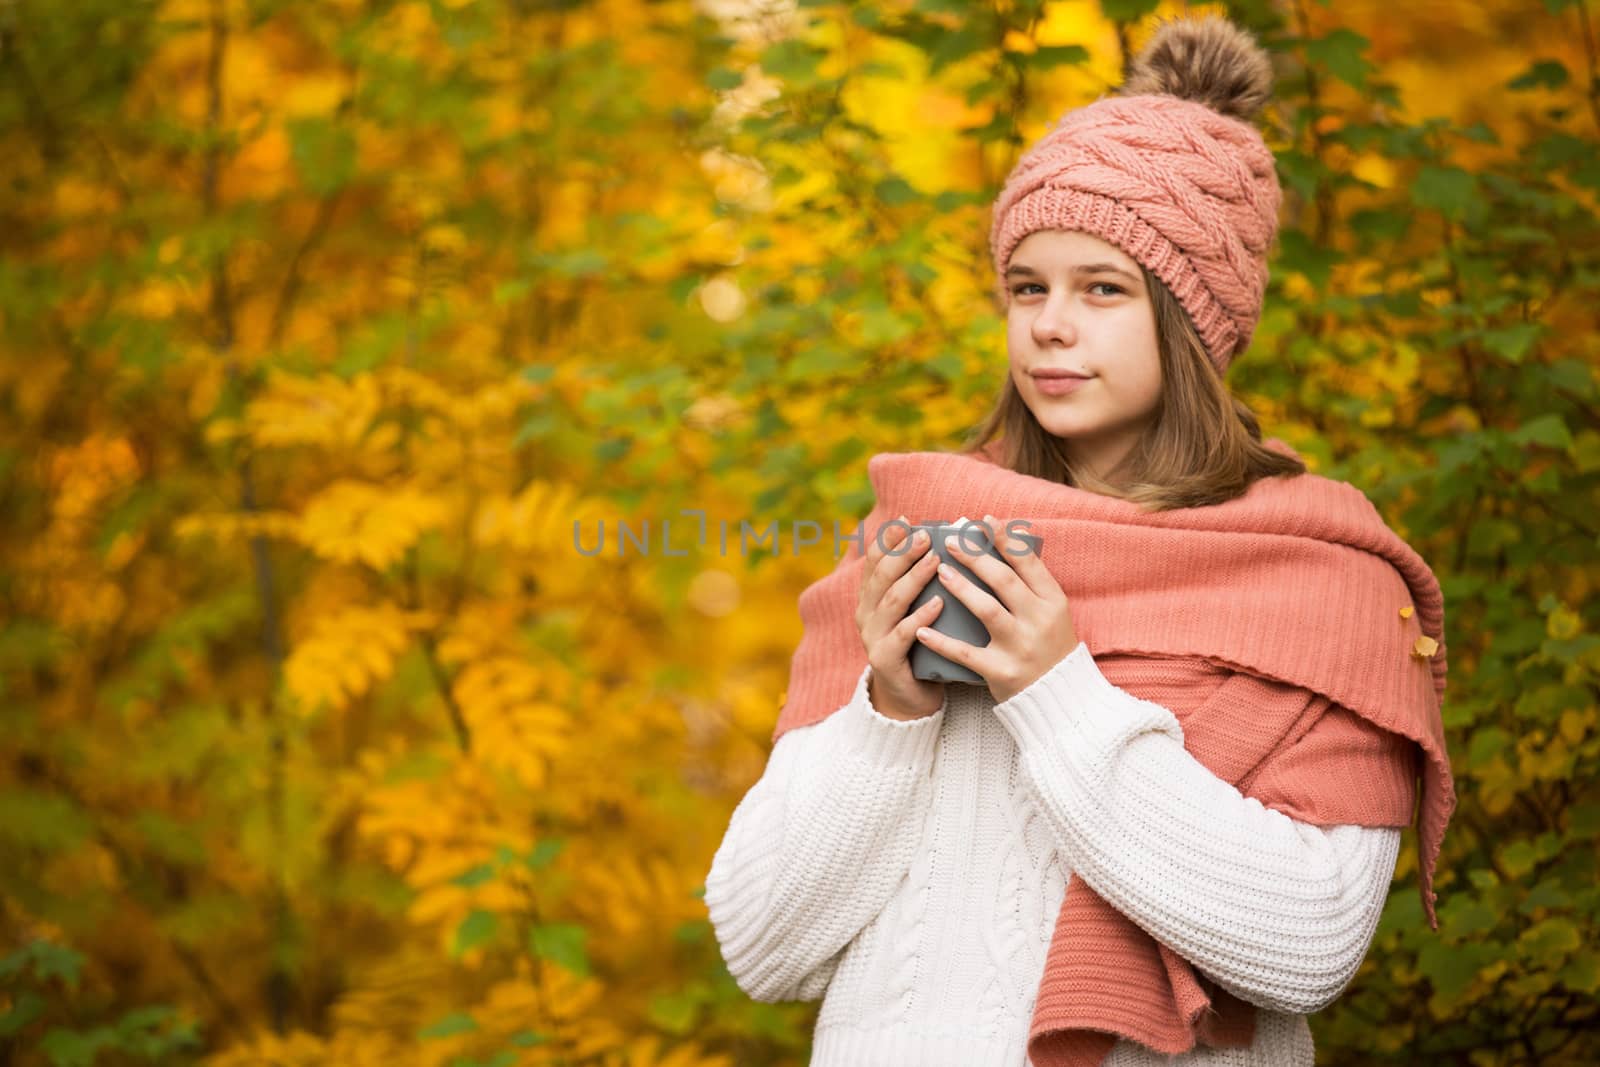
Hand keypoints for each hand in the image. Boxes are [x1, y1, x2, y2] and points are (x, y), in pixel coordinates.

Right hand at [854, 515, 946, 719]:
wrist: (909, 697)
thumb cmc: (920, 645)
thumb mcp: (913, 610)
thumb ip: (918, 582)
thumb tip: (942, 544)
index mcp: (870, 598)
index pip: (873, 562)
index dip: (887, 540)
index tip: (905, 520)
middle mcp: (866, 614)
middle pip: (881, 576)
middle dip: (903, 553)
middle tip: (926, 536)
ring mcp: (873, 637)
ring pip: (892, 601)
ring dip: (914, 578)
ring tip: (935, 561)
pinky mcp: (885, 660)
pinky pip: (903, 634)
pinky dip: (920, 617)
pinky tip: (938, 603)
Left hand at [914, 513, 1079, 704]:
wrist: (1060, 698)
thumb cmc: (1050, 646)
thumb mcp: (1053, 613)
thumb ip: (1031, 584)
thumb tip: (1004, 543)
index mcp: (1054, 602)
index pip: (1029, 563)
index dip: (1006, 539)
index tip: (985, 520)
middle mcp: (1039, 622)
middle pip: (1004, 581)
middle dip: (975, 558)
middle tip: (949, 541)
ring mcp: (1020, 647)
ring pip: (987, 610)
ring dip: (961, 588)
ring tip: (940, 571)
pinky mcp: (1001, 671)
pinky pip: (966, 653)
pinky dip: (942, 641)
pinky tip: (921, 629)